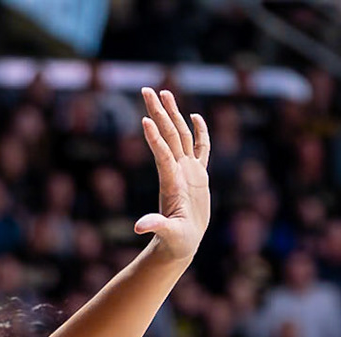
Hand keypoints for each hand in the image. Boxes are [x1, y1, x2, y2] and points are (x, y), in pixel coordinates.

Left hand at [135, 88, 211, 263]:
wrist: (182, 243)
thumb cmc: (175, 241)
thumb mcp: (167, 234)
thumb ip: (155, 226)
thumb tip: (140, 228)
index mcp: (171, 182)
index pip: (162, 155)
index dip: (155, 138)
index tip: (145, 119)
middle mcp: (176, 171)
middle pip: (167, 136)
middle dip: (158, 113)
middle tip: (147, 90)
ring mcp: (187, 171)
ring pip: (180, 135)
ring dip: (172, 114)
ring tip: (164, 92)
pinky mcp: (198, 175)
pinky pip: (200, 148)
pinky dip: (199, 132)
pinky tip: (195, 116)